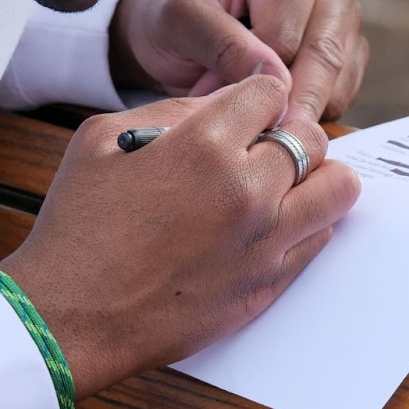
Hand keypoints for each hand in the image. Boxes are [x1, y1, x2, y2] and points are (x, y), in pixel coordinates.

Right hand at [0, 75, 360, 397]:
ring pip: (337, 188)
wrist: (70, 316)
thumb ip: (172, 111)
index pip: (271, 92)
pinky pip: (320, 239)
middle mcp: (247, 190)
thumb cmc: (78, 225)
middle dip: (289, 132)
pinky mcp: (268, 285)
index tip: (247, 111)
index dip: (258, 96)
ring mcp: (264, 242)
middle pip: (312, 136)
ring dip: (317, 175)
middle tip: (263, 145)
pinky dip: (307, 222)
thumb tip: (222, 104)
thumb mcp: (103, 138)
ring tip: (286, 181)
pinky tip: (272, 221)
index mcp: (204, 145)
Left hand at [109, 0, 367, 122]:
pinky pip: (344, 95)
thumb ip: (221, 43)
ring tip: (252, 120)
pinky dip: (311, 115)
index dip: (255, 79)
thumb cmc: (173, 13)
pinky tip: (273, 114)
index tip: (225, 108)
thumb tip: (276, 81)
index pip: (287, 35)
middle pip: (324, 55)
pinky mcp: (350, 50)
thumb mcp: (178, 19)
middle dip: (287, 104)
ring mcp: (345, 15)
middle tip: (258, 143)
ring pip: (339, 80)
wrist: (177, 26)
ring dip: (299, 112)